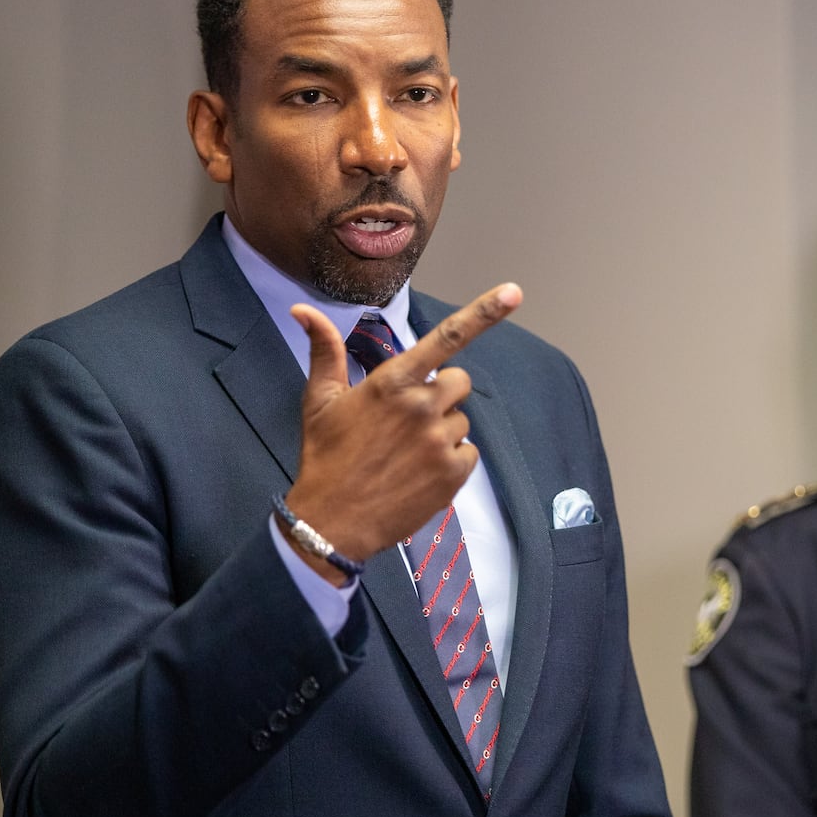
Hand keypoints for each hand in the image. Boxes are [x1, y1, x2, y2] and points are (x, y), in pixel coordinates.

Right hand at [282, 283, 522, 583]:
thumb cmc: (325, 457)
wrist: (331, 523)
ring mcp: (440, 440)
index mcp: (393, 382)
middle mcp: (422, 406)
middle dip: (441, 393)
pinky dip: (451, 459)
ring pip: (461, 419)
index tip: (514, 292)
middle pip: (458, 381)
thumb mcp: (320, 400)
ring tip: (406, 451)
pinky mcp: (453, 473)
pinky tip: (419, 471)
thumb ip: (325, 350)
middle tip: (409, 417)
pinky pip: (469, 452)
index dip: (484, 313)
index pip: (447, 339)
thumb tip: (302, 309)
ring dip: (442, 429)